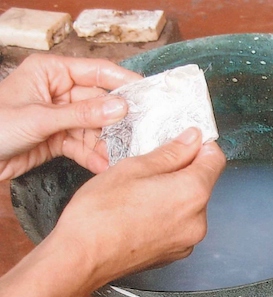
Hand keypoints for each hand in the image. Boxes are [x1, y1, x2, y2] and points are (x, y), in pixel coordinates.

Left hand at [0, 54, 140, 179]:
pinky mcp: (58, 139)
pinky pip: (83, 146)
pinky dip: (94, 156)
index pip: (97, 72)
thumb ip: (82, 114)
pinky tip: (105, 166)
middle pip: (100, 103)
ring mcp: (60, 116)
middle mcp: (59, 91)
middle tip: (142, 133)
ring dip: (108, 144)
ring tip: (124, 156)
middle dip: (119, 122)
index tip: (149, 96)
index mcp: (51, 72)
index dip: (123, 83)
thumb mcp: (40, 118)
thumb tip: (120, 108)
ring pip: (94, 128)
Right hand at [50, 127, 226, 289]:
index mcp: (192, 193)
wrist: (81, 258)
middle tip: (151, 166)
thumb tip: (192, 139)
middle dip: (182, 171)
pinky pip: (179, 225)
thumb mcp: (133, 168)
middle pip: (202, 184)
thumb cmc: (100, 214)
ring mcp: (188, 241)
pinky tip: (140, 212)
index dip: (201, 145)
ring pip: (189, 206)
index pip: (215, 159)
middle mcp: (198, 220)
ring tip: (139, 193)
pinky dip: (167, 215)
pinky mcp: (175, 253)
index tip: (185, 140)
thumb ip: (170, 152)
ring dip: (173, 194)